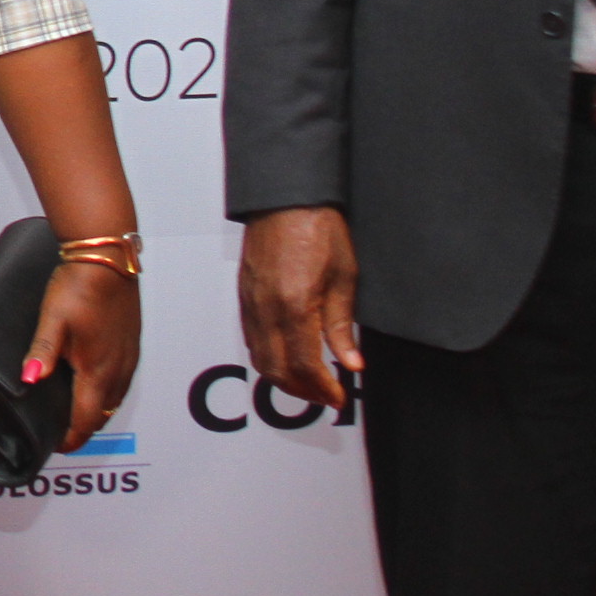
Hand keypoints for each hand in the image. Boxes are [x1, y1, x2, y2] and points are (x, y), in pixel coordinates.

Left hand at [25, 259, 140, 452]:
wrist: (108, 259)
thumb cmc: (79, 287)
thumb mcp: (52, 320)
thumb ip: (42, 352)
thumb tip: (30, 380)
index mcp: (98, 370)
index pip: (88, 420)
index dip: (73, 438)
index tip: (57, 445)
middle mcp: (119, 369)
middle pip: (104, 414)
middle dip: (84, 428)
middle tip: (62, 431)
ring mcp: (129, 357)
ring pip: (116, 399)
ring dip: (98, 411)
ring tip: (75, 411)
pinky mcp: (132, 344)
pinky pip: (123, 381)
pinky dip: (108, 392)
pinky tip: (93, 382)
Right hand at [240, 205, 362, 409]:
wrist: (286, 198)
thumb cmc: (318, 228)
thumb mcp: (344, 278)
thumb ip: (342, 326)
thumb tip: (351, 363)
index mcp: (295, 306)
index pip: (305, 365)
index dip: (323, 388)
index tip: (338, 397)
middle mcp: (266, 309)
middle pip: (277, 370)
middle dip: (302, 391)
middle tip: (326, 396)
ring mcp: (251, 303)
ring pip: (259, 358)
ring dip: (283, 378)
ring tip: (309, 383)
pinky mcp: (244, 296)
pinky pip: (251, 339)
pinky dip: (268, 358)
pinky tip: (287, 357)